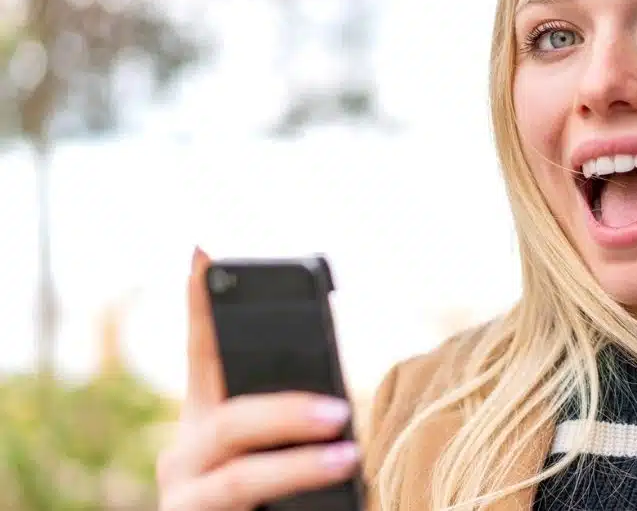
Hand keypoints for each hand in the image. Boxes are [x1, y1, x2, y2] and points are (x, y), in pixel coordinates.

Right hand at [156, 248, 361, 510]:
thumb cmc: (275, 500)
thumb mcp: (281, 453)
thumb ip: (289, 423)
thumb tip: (337, 405)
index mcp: (208, 423)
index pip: (203, 355)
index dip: (201, 307)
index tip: (202, 254)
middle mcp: (185, 455)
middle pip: (231, 421)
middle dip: (288, 413)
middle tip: (342, 412)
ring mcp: (183, 497)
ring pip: (239, 477)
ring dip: (298, 466)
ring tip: (348, 457)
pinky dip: (292, 501)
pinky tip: (340, 496)